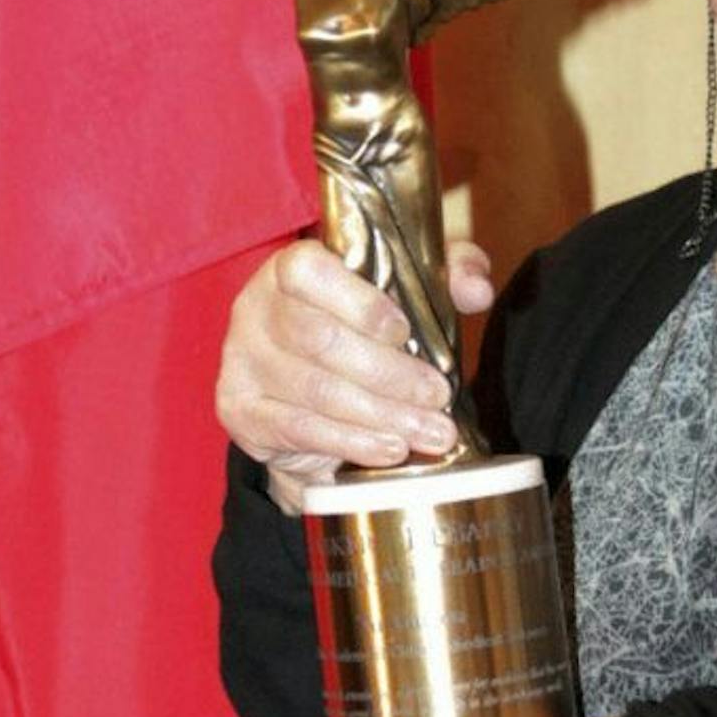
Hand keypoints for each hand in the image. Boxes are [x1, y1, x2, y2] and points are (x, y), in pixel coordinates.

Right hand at [215, 239, 495, 497]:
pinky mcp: (238, 409)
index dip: (358, 301)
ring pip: (315, 389)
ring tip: (430, 432)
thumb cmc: (361, 331)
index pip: (308, 270)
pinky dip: (349, 441)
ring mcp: (240, 360)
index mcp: (288, 267)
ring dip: (379, 415)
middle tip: (438, 397)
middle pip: (319, 339)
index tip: (405, 332)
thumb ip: (446, 275)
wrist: (306, 396)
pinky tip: (389, 449)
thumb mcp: (407, 293)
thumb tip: (477, 288)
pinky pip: (297, 428)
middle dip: (389, 374)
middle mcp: (254, 307)